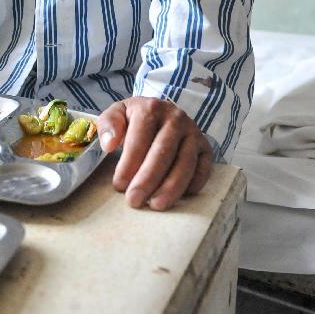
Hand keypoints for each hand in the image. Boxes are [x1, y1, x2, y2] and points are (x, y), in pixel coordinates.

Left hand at [97, 96, 212, 209]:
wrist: (161, 112)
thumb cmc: (135, 119)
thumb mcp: (117, 114)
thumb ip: (108, 125)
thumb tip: (109, 145)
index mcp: (151, 108)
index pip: (140, 138)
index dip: (129, 163)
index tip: (119, 185)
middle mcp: (176, 119)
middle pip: (163, 152)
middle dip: (148, 179)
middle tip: (134, 200)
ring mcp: (194, 133)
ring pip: (185, 163)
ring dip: (171, 187)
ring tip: (156, 205)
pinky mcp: (205, 148)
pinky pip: (204, 169)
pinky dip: (193, 184)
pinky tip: (179, 198)